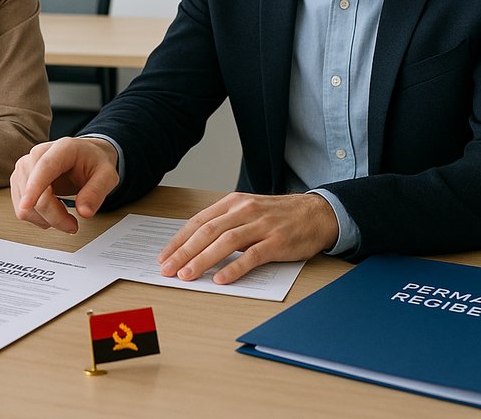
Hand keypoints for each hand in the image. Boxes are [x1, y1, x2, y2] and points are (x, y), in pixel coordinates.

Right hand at [10, 137, 118, 233]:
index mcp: (62, 148)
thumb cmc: (94, 163)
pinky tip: (53, 210)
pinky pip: (22, 210)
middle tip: (73, 225)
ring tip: (65, 215)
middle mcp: (38, 155)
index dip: (34, 187)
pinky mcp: (19, 182)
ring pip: (25, 206)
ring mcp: (25, 168)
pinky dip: (38, 218)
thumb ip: (97, 191)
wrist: (86, 158)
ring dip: (46, 219)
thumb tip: (84, 211)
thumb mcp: (107, 175)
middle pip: (34, 193)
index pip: (44, 167)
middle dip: (54, 216)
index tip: (27, 204)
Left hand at [157, 192, 339, 284]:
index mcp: (234, 202)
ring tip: (187, 275)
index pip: (199, 221)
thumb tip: (196, 245)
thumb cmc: (279, 216)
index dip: (179, 239)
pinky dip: (234, 267)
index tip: (164, 256)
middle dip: (183, 251)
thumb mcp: (249, 211)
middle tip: (167, 269)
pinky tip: (221, 278)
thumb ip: (226, 224)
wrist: (317, 213)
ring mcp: (261, 226)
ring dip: (202, 259)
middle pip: (207, 231)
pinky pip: (252, 256)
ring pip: (225, 242)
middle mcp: (244, 211)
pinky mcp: (277, 241)